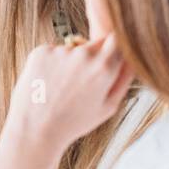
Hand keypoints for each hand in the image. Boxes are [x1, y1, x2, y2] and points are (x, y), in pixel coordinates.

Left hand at [6, 33, 134, 159]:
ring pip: (72, 49)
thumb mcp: (109, 105)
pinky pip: (53, 52)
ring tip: (61, 88)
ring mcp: (60, 51)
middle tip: (81, 82)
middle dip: (92, 57)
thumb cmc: (74, 121)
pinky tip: (48, 83)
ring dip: (70, 62)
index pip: (117, 39)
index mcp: (104, 67)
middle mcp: (83, 54)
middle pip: (94, 44)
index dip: (114, 47)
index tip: (110, 55)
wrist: (35, 128)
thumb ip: (124, 78)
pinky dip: (51, 63)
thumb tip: (133, 56)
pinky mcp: (40, 51)